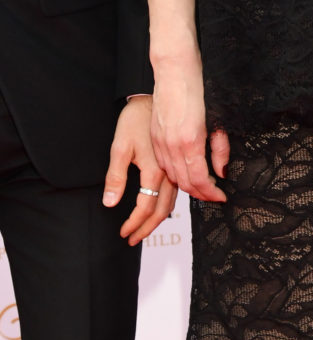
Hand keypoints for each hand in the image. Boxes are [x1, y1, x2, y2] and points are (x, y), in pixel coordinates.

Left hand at [103, 96, 177, 241]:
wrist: (153, 99)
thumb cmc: (134, 120)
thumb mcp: (119, 147)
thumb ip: (116, 177)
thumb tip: (109, 203)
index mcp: (154, 170)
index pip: (146, 206)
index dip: (134, 223)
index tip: (124, 234)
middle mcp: (169, 173)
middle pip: (162, 210)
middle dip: (147, 227)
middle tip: (133, 239)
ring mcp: (175, 169)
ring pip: (171, 203)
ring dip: (157, 220)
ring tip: (144, 229)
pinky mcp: (176, 163)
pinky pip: (175, 192)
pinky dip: (166, 206)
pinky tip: (159, 209)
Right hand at [151, 55, 229, 201]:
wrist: (175, 71)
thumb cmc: (199, 91)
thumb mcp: (218, 121)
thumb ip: (220, 149)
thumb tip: (221, 172)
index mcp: (190, 141)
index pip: (199, 180)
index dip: (211, 193)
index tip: (221, 196)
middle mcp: (172, 145)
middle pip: (184, 183)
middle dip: (200, 193)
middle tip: (214, 195)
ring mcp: (160, 142)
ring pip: (172, 176)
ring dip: (187, 185)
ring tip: (202, 187)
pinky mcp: (154, 137)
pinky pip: (163, 164)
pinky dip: (174, 173)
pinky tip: (185, 171)